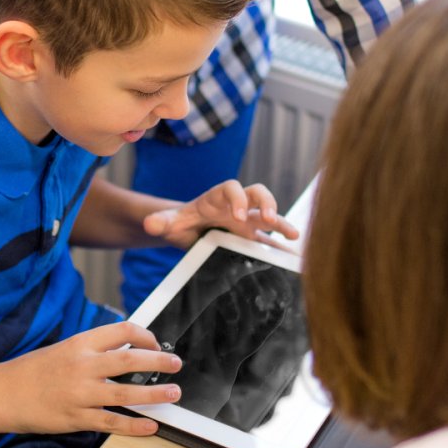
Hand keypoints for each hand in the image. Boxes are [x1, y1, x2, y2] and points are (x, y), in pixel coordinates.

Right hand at [0, 322, 182, 436]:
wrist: (2, 393)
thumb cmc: (34, 370)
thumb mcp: (65, 349)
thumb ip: (94, 350)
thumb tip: (128, 350)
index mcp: (80, 343)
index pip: (122, 331)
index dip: (145, 336)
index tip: (155, 344)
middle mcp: (83, 365)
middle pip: (130, 359)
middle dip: (159, 361)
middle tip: (176, 364)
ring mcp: (80, 393)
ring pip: (125, 393)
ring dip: (154, 394)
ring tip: (173, 394)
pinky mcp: (75, 418)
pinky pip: (111, 422)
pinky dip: (134, 425)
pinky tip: (151, 426)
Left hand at [142, 180, 300, 249]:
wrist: (188, 229)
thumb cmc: (182, 221)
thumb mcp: (170, 221)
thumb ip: (162, 221)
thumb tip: (151, 224)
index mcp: (218, 197)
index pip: (232, 188)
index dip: (238, 199)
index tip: (238, 216)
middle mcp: (237, 205)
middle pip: (258, 193)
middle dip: (267, 204)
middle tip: (270, 220)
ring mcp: (248, 221)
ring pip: (270, 216)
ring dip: (282, 224)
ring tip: (294, 237)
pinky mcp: (253, 237)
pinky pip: (272, 240)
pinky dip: (283, 248)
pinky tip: (296, 259)